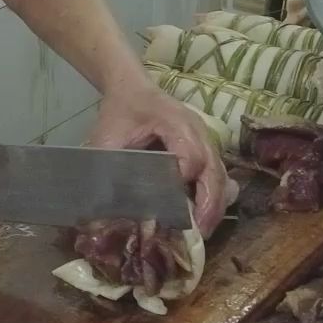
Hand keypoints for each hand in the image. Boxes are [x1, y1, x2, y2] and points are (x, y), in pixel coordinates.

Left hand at [87, 82, 235, 236]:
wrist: (132, 88)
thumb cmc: (121, 112)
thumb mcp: (107, 137)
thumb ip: (106, 168)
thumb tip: (100, 208)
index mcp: (175, 123)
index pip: (191, 157)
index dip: (183, 185)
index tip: (172, 210)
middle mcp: (199, 131)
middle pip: (214, 171)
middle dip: (209, 205)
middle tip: (199, 234)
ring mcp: (207, 139)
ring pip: (221, 176)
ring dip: (215, 205)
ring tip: (202, 232)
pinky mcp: (208, 148)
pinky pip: (219, 174)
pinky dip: (216, 196)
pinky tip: (205, 217)